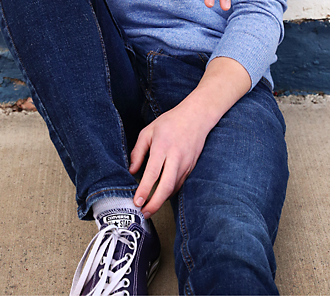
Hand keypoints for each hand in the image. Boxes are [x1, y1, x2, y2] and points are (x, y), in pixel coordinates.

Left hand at [129, 99, 212, 217]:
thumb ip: (138, 151)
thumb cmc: (171, 122)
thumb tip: (132, 171)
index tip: (136, 202)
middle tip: (144, 213)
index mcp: (163, 147)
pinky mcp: (191, 166)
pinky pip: (180, 183)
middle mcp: (176, 157)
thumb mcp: (148, 131)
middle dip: (155, 203)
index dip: (144, 190)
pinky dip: (170, 192)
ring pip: (174, 188)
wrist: (197, 116)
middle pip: (166, 186)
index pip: (152, 174)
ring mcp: (186, 163)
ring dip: (162, 200)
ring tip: (150, 208)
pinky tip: (162, 195)